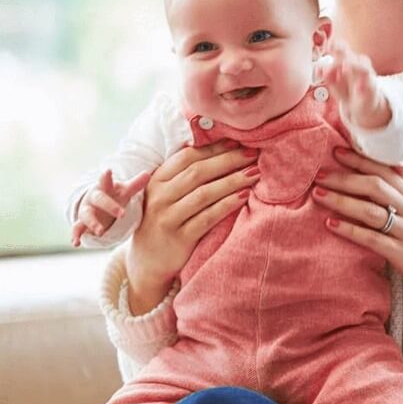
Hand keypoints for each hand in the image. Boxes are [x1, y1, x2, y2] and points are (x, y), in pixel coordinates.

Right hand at [71, 168, 151, 246]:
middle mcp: (93, 198)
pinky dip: (76, 236)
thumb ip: (136, 184)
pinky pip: (77, 229)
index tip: (107, 170)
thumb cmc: (114, 195)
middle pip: (99, 199)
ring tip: (101, 232)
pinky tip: (76, 243)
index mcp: (104, 188)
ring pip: (87, 215)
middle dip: (110, 206)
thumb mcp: (124, 190)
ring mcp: (87, 210)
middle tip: (121, 214)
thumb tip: (147, 174)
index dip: (106, 177)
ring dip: (93, 223)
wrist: (97, 203)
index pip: (106, 182)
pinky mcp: (82, 223)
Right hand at [125, 140, 259, 312]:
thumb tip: (222, 148)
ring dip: (233, 181)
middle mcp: (159, 197)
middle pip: (198, 172)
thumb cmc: (165, 220)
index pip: (187, 157)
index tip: (238, 142)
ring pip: (205, 194)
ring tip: (255, 173)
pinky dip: (228, 205)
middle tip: (253, 154)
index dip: (214, 148)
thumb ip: (185, 175)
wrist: (148, 261)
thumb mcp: (166, 195)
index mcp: (156, 181)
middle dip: (229, 160)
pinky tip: (245, 196)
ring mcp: (168, 218)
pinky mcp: (179, 238)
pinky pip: (208, 217)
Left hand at [312, 147, 402, 327]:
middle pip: (374, 185)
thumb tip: (381, 183)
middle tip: (318, 173)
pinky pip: (373, 239)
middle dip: (344, 177)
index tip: (336, 151)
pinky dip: (350, 230)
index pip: (385, 171)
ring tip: (318, 194)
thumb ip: (401, 200)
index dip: (360, 160)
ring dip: (341, 200)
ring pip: (371, 209)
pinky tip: (331, 224)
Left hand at [317, 41, 389, 129]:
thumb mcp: (334, 84)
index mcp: (347, 61)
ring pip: (363, 67)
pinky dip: (364, 85)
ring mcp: (366, 76)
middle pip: (351, 56)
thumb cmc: (347, 91)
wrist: (361, 107)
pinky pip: (369, 84)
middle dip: (342, 54)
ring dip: (354, 66)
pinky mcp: (372, 88)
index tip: (328, 47)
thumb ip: (327, 76)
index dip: (335, 45)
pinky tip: (358, 89)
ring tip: (344, 68)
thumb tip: (321, 69)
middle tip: (332, 56)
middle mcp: (358, 65)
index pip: (342, 48)